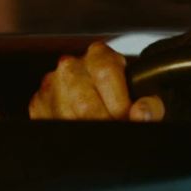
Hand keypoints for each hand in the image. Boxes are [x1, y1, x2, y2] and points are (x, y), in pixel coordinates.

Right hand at [29, 41, 164, 120]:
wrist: (108, 98)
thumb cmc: (126, 94)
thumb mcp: (146, 94)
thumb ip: (151, 103)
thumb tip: (141, 114)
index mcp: (99, 55)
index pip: (105, 74)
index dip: (119, 103)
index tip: (128, 118)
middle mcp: (71, 66)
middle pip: (84, 102)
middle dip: (103, 122)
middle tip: (115, 130)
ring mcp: (52, 85)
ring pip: (67, 118)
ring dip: (87, 131)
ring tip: (101, 133)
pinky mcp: (39, 105)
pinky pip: (51, 124)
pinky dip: (69, 134)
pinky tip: (83, 130)